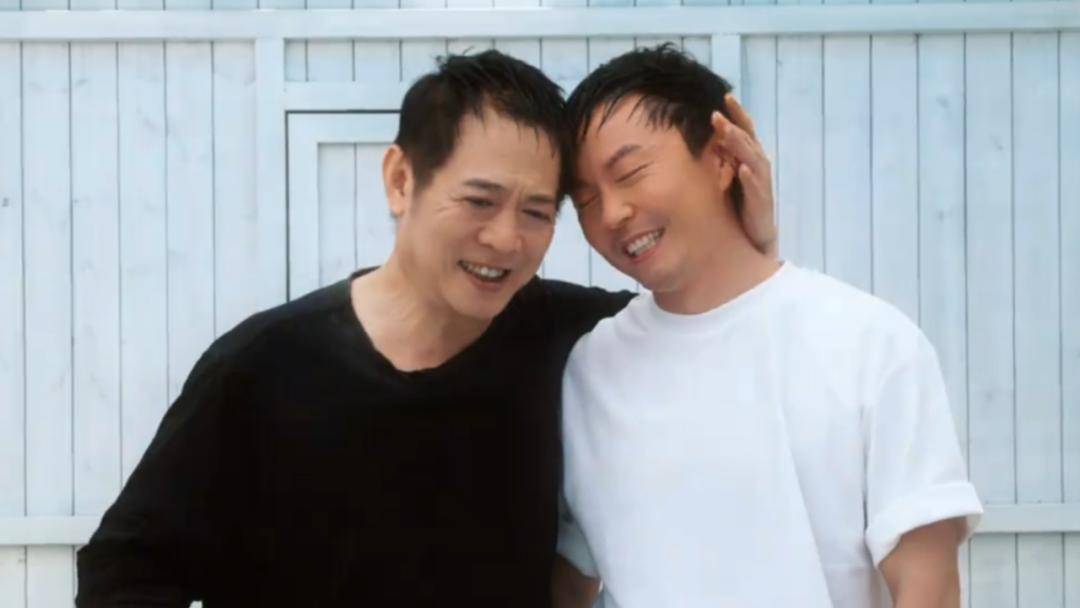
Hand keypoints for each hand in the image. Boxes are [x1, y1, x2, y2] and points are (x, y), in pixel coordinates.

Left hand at [711, 94, 776, 257]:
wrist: (756, 234)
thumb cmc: (742, 202)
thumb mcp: (731, 175)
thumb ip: (726, 156)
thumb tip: (710, 138)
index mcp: (750, 157)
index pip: (745, 130)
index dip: (737, 114)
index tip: (725, 96)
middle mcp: (758, 165)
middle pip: (747, 140)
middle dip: (733, 125)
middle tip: (717, 113)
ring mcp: (761, 182)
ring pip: (752, 158)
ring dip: (739, 144)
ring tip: (726, 132)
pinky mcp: (760, 201)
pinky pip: (755, 186)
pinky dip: (749, 176)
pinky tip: (742, 168)